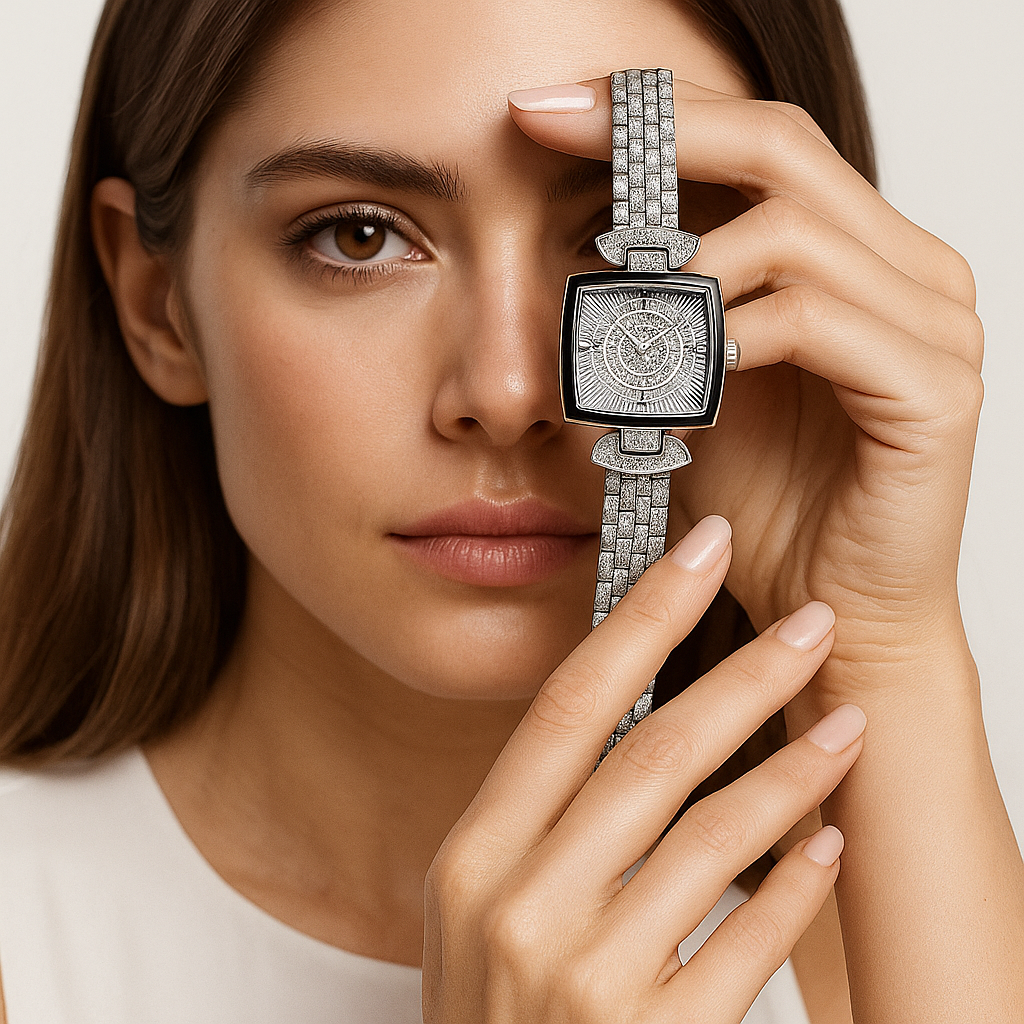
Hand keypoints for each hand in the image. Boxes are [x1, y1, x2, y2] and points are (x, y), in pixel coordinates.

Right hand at [423, 516, 865, 1022]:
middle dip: (742, 673)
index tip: (701, 551)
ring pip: (710, 839)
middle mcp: (519, 906)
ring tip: (846, 722)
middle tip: (810, 622)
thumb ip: (543, 819)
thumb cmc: (497, 1018)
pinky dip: (793, 887)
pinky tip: (829, 844)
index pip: (569, 704)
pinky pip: (744, 946)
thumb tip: (636, 710)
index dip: (642, 616)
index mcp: (474, 856)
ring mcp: (582, 981)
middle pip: (650, 753)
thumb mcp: (483, 908)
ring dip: (792, 773)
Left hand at [509, 78, 983, 701]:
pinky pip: (816, 322)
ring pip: (795, 233)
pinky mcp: (934, 391)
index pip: (761, 145)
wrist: (829, 614)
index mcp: (857, 259)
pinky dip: (730, 336)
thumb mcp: (685, 391)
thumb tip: (569, 256)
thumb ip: (652, 318)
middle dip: (658, 135)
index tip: (551, 109)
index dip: (658, 114)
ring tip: (615, 312)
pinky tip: (676, 373)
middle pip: (783, 150)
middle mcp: (909, 273)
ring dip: (684, 265)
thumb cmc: (764, 508)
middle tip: (554, 127)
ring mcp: (933, 327)